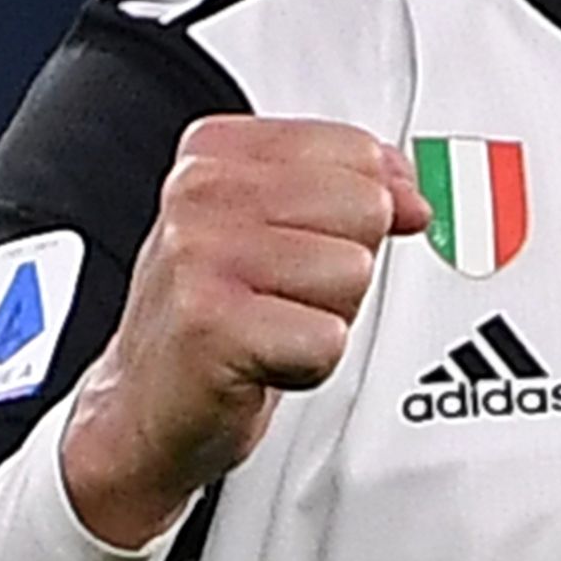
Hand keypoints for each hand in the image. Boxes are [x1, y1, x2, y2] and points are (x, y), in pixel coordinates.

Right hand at [57, 118, 426, 549]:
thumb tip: (416, 200)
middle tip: (283, 298)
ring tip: (269, 327)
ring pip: (353, 271)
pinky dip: (310, 365)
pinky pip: (329, 338)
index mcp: (216, 152)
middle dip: (344, 267)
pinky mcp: (210, 321)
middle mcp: (200, 192)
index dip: (362, 211)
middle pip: (365, 208)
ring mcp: (199, 253)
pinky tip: (260, 362)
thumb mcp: (277, 231)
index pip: (358, 152)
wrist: (144, 408)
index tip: (313, 245)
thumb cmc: (214, 318)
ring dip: (326, 317)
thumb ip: (352, 192)